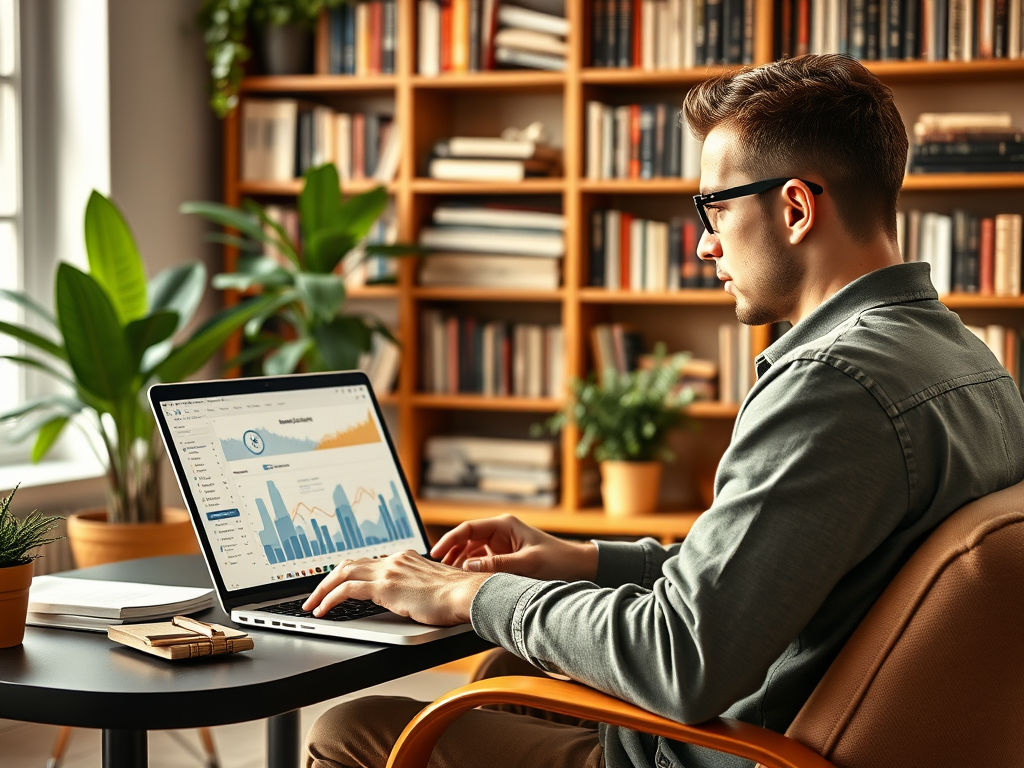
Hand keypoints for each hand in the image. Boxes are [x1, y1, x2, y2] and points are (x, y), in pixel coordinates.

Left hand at [301, 550, 490, 625]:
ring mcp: (389, 571)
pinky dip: (330, 599)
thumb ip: (417, 588)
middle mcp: (394, 560)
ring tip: (312, 605)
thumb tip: (411, 600)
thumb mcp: (433, 588)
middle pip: (349, 564)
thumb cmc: (458, 598)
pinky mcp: (385, 587)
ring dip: (322, 589)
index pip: (367, 562)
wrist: (469, 595)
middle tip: (315, 596)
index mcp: (405, 558)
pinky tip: (322, 610)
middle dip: (327, 580)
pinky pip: (346, 590)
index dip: (347, 573)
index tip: (336, 585)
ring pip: (342, 573)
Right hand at [430, 515, 598, 581]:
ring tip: (448, 577)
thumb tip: (469, 566)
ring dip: (460, 562)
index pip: (468, 528)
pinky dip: (471, 569)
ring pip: (472, 551)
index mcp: (504, 525)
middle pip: (466, 539)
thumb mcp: (527, 563)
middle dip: (451, 552)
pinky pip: (481, 561)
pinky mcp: (504, 557)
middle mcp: (500, 532)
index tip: (436, 553)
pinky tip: (464, 580)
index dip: (449, 540)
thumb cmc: (557, 560)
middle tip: (437, 569)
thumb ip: (497, 565)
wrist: (578, 566)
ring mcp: (501, 544)